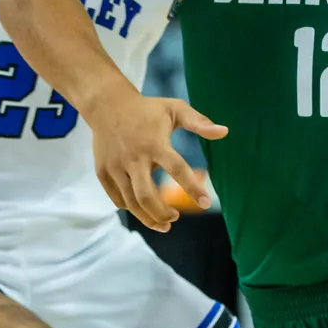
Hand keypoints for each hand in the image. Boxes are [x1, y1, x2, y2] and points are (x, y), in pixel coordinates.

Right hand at [89, 89, 226, 231]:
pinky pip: (118, 199)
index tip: (206, 203)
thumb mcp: (175, 109)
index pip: (177, 169)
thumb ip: (199, 122)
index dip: (193, 188)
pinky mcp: (103, 172)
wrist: (106, 104)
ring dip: (149, 218)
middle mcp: (134, 157)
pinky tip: (143, 209)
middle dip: (163, 214)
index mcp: (154, 143)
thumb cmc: (147, 109)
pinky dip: (132, 208)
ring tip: (164, 223)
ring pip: (132, 203)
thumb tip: (225, 131)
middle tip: (176, 217)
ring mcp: (116, 166)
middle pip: (147, 196)